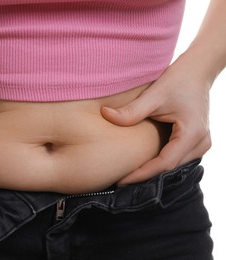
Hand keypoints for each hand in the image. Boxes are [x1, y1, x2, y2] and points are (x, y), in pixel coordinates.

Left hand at [101, 54, 211, 185]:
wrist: (197, 71)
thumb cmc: (178, 80)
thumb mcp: (154, 94)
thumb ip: (131, 110)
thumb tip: (105, 115)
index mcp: (192, 134)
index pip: (164, 163)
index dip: (141, 174)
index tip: (121, 180)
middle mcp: (201, 143)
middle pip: (169, 168)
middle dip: (144, 175)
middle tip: (118, 181)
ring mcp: (201, 144)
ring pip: (173, 166)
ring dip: (151, 171)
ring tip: (126, 175)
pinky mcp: (196, 142)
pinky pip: (176, 158)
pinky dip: (158, 161)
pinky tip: (140, 163)